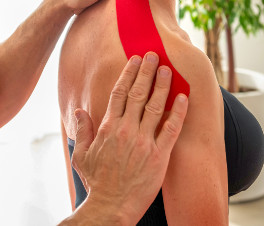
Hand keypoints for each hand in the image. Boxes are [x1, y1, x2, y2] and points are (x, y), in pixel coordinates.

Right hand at [69, 53, 188, 224]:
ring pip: (155, 106)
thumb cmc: (96, 183)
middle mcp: (126, 130)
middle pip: (138, 94)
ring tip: (167, 69)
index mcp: (108, 127)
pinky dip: (178, 112)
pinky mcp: (159, 156)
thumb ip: (81, 131)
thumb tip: (79, 112)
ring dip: (162, 86)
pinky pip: (171, 129)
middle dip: (146, 72)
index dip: (128, 74)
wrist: (111, 206)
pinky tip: (183, 98)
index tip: (135, 60)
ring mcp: (143, 142)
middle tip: (154, 55)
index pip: (119, 93)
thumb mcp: (81, 155)